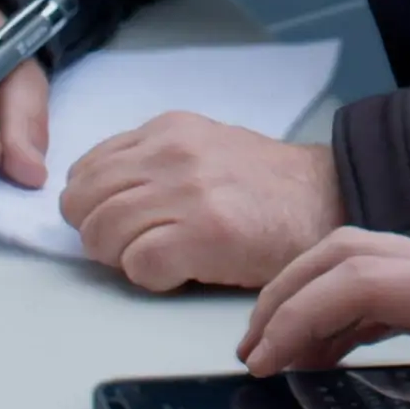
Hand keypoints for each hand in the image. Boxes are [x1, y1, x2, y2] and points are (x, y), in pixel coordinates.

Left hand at [61, 113, 345, 291]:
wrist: (327, 200)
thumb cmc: (266, 187)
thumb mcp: (204, 148)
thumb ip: (152, 162)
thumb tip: (99, 199)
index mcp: (168, 129)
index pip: (84, 171)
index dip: (92, 206)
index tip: (120, 221)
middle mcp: (171, 153)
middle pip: (82, 205)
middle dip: (99, 235)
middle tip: (135, 247)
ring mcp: (187, 193)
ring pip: (101, 236)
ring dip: (122, 259)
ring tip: (161, 258)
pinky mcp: (203, 235)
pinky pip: (137, 266)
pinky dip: (151, 279)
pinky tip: (181, 272)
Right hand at [238, 228, 409, 408]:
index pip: (367, 279)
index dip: (306, 311)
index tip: (268, 359)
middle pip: (353, 251)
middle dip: (292, 289)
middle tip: (252, 350)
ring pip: (367, 262)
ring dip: (313, 296)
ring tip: (275, 354)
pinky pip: (390, 290)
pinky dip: (345, 313)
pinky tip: (331, 354)